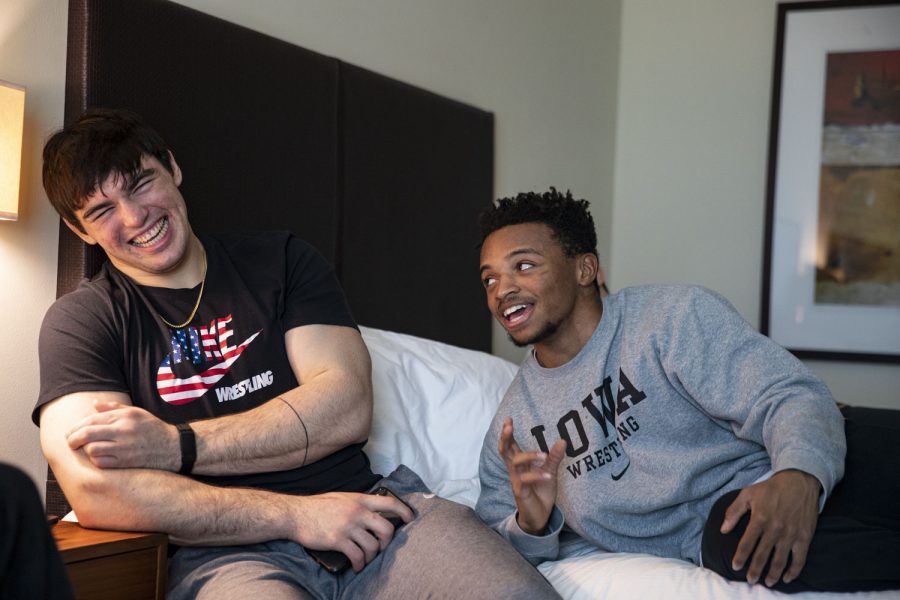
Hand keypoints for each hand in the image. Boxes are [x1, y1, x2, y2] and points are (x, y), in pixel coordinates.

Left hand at [66, 400, 179, 469]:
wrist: (173, 447)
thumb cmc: (152, 428)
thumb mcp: (136, 412)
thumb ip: (113, 408)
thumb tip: (94, 404)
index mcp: (124, 416)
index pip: (91, 420)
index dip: (76, 427)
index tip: (70, 433)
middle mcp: (123, 430)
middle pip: (87, 434)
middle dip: (73, 439)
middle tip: (70, 443)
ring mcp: (125, 447)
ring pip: (92, 449)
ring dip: (87, 450)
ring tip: (88, 450)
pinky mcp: (126, 462)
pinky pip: (101, 462)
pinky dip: (96, 460)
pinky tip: (99, 457)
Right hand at [293, 492, 414, 571]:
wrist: (295, 514)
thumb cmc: (317, 506)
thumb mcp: (342, 498)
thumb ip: (357, 503)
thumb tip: (372, 512)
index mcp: (359, 499)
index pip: (389, 502)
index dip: (404, 510)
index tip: (411, 518)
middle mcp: (357, 511)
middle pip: (387, 528)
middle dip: (388, 541)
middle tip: (382, 547)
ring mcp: (348, 526)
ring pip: (373, 545)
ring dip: (372, 556)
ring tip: (366, 559)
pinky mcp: (338, 540)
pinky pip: (357, 556)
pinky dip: (360, 564)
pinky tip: (357, 566)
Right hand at [498, 417, 566, 534]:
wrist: (540, 516)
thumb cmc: (541, 491)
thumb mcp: (550, 472)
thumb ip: (554, 457)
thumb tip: (563, 440)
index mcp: (520, 464)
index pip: (510, 446)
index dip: (507, 433)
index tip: (508, 418)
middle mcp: (515, 470)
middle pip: (505, 451)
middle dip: (505, 437)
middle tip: (509, 426)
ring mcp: (517, 481)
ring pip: (515, 464)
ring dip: (529, 456)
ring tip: (543, 454)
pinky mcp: (521, 492)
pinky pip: (525, 481)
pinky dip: (537, 476)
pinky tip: (548, 476)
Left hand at [720, 469, 820, 586]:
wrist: (799, 482)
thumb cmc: (771, 488)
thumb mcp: (747, 494)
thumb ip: (733, 512)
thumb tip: (723, 530)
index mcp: (760, 518)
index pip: (747, 543)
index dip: (740, 557)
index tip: (735, 567)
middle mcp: (775, 528)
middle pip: (762, 555)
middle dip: (755, 570)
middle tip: (750, 581)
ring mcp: (791, 534)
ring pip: (780, 560)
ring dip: (773, 574)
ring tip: (767, 582)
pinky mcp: (804, 537)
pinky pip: (800, 559)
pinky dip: (794, 571)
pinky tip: (787, 578)